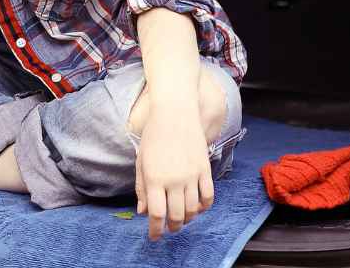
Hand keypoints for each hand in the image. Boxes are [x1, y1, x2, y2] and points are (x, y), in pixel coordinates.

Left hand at [135, 105, 213, 240]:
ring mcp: (192, 175)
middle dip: (172, 227)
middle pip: (177, 216)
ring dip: (188, 219)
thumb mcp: (141, 161)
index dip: (155, 229)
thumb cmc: (153, 136)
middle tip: (169, 229)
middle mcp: (174, 180)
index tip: (153, 236)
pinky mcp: (205, 170)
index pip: (156, 213)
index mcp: (154, 178)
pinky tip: (197, 208)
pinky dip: (204, 207)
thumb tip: (142, 211)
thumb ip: (142, 187)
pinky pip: (208, 197)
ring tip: (182, 219)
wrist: (175, 113)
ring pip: (194, 209)